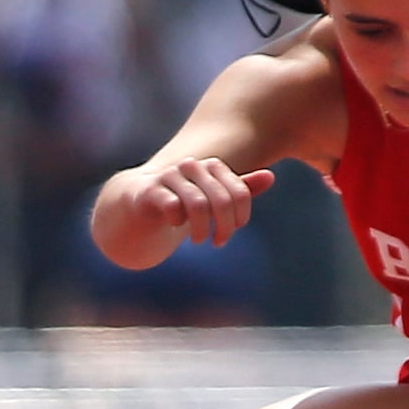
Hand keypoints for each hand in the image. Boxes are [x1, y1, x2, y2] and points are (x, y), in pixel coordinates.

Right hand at [96, 158, 277, 264]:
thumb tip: (272, 176)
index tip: (234, 230)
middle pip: (222, 199)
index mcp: (211, 166)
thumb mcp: (213, 198)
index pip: (239, 192)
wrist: (136, 204)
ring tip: (200, 241)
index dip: (241, 216)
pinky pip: (171, 206)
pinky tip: (175, 226)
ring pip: (198, 204)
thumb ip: (239, 189)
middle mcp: (192, 166)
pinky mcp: (149, 190)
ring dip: (202, 229)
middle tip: (219, 242)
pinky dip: (178, 221)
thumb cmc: (181, 201)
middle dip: (225, 226)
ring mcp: (169, 176)